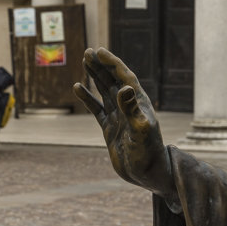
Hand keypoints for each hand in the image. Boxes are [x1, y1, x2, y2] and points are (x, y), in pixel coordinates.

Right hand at [73, 48, 178, 205]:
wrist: (147, 174)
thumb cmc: (148, 153)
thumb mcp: (140, 130)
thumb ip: (132, 109)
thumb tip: (123, 88)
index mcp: (139, 103)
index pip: (124, 77)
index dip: (113, 63)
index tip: (101, 51)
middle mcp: (129, 106)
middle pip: (113, 80)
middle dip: (102, 66)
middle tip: (89, 51)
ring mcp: (119, 117)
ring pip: (104, 91)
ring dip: (95, 76)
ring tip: (85, 61)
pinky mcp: (110, 128)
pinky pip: (96, 109)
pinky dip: (87, 98)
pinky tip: (77, 87)